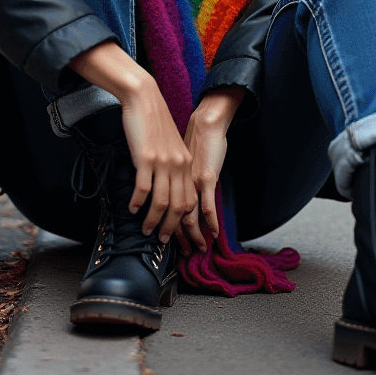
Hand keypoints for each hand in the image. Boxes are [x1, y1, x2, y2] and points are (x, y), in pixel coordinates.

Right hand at [70, 42, 196, 243]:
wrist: (144, 98)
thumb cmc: (154, 121)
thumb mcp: (170, 144)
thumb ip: (172, 163)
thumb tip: (167, 185)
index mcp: (185, 162)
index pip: (190, 199)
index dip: (185, 220)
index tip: (178, 232)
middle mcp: (177, 164)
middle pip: (178, 206)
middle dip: (171, 227)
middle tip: (162, 240)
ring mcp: (162, 162)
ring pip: (161, 202)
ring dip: (154, 220)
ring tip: (146, 230)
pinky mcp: (145, 158)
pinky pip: (143, 189)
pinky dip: (139, 203)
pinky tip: (133, 209)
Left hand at [176, 87, 244, 255]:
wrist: (204, 122)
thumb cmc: (193, 139)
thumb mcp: (177, 158)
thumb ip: (173, 174)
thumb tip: (168, 185)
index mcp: (170, 178)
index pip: (163, 206)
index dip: (164, 223)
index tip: (165, 239)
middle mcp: (179, 182)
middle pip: (173, 214)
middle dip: (176, 235)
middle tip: (178, 252)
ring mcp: (192, 181)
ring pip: (187, 214)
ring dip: (191, 234)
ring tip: (195, 249)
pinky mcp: (207, 177)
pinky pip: (206, 205)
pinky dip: (209, 221)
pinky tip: (212, 233)